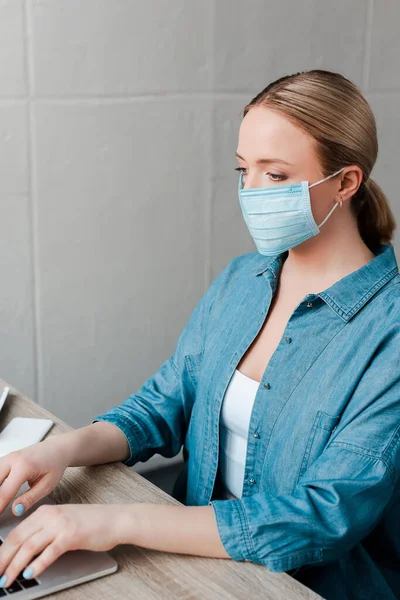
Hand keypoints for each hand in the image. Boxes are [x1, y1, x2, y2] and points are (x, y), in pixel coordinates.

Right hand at [0, 440, 68, 516]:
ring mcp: (8, 456)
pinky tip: (0, 492)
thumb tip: (16, 510)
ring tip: (0, 503)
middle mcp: (13, 459)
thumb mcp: (47, 485)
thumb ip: (30, 498)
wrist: (57, 448)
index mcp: (24, 466)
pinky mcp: (6, 458)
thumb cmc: (55, 465)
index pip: (5, 492)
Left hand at [0, 503, 124, 588]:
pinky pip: (48, 552)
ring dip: (15, 566)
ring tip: (7, 580)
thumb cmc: (90, 524)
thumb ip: (44, 532)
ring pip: (29, 547)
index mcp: (44, 512)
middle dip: (3, 560)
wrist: (114, 519)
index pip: (15, 532)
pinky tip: (30, 574)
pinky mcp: (71, 535)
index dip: (1, 551)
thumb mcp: (62, 522)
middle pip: (17, 539)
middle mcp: (49, 515)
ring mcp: (60, 525)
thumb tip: (23, 553)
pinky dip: (37, 565)